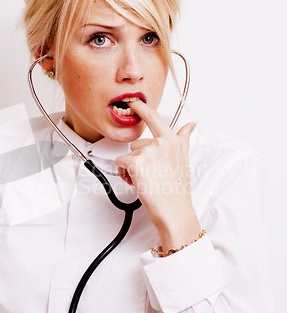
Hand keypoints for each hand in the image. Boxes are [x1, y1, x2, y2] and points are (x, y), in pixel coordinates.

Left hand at [115, 100, 200, 250]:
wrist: (174, 210)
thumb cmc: (177, 190)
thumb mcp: (183, 160)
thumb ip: (184, 139)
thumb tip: (191, 124)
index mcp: (173, 141)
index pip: (155, 118)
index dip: (142, 107)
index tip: (133, 101)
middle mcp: (162, 143)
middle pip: (137, 143)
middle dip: (139, 158)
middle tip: (150, 174)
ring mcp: (148, 151)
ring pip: (128, 154)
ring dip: (131, 167)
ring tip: (145, 180)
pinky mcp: (136, 162)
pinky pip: (120, 164)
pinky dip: (123, 174)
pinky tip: (135, 182)